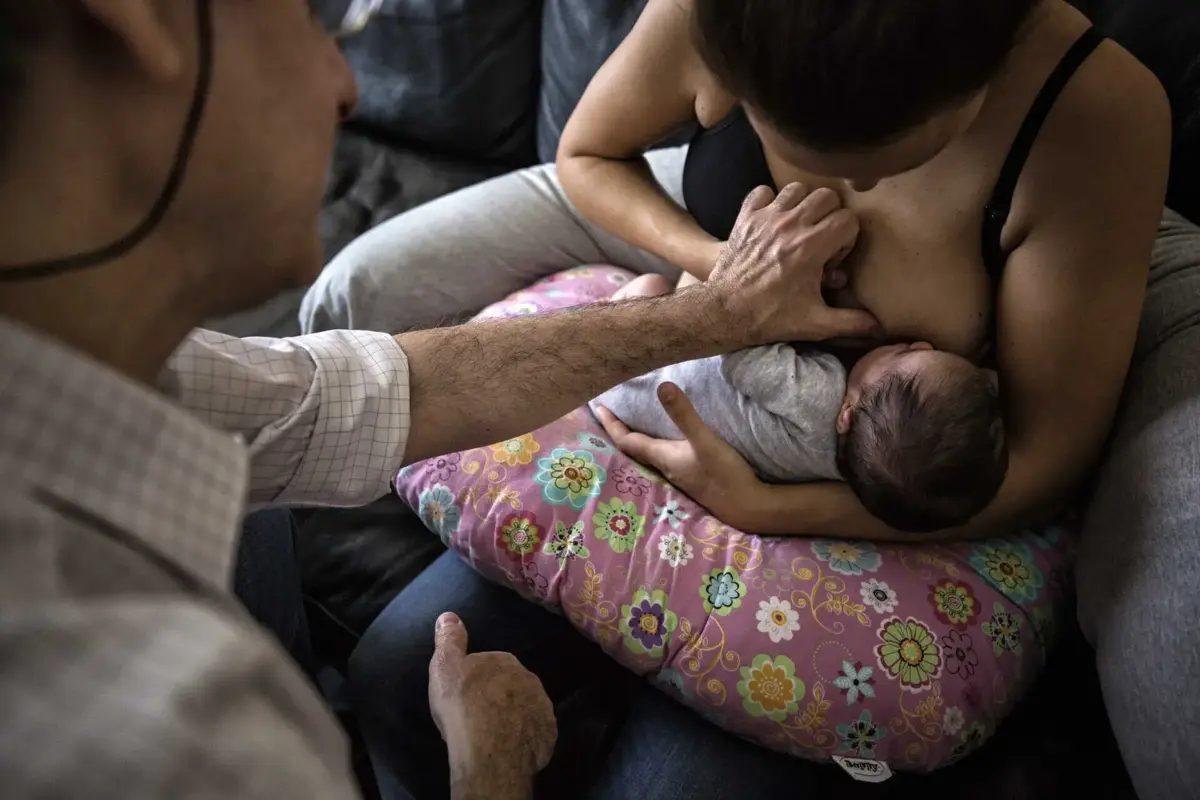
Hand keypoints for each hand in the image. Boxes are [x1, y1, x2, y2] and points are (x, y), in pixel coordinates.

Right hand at [429, 613, 556, 792]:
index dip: (477, 681)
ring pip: (525, 709)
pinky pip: (535, 733)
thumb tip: (449, 615)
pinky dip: (524, 737)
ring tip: (492, 735)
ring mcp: (542, 708)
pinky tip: (508, 747)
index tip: (464, 696)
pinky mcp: (547, 735)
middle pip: (511, 687)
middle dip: (498, 697)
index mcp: (506, 661)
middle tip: (476, 717)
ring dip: (512, 717)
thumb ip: (449, 639)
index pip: (492, 665)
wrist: (489, 750)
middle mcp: (530, 680)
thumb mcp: (445, 666)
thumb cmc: (463, 705)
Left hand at [595, 383, 767, 528]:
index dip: (611, 424)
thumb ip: (684, 414)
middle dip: (620, 430)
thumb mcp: (705, 440)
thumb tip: (662, 386)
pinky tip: (667, 440)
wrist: (748, 507)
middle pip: (634, 448)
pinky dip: (657, 444)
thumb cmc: (725, 474)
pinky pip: (665, 457)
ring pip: (649, 454)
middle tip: (610, 414)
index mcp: (663, 456)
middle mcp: (666, 466)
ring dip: (638, 438)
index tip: (598, 407)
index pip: (627, 440)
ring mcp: (679, 473)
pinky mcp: (693, 476)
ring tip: (633, 422)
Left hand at [702, 184, 879, 343]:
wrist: (725, 313)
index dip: (847, 238)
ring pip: (797, 189)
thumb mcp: (816, 323)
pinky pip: (762, 192)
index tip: (834, 258)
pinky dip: (769, 202)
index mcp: (811, 247)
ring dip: (803, 205)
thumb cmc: (771, 317)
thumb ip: (851, 322)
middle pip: (827, 197)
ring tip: (799, 229)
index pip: (848, 219)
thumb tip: (880, 328)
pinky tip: (772, 223)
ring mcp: (766, 218)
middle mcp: (791, 225)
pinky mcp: (746, 217)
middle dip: (831, 216)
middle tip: (821, 240)